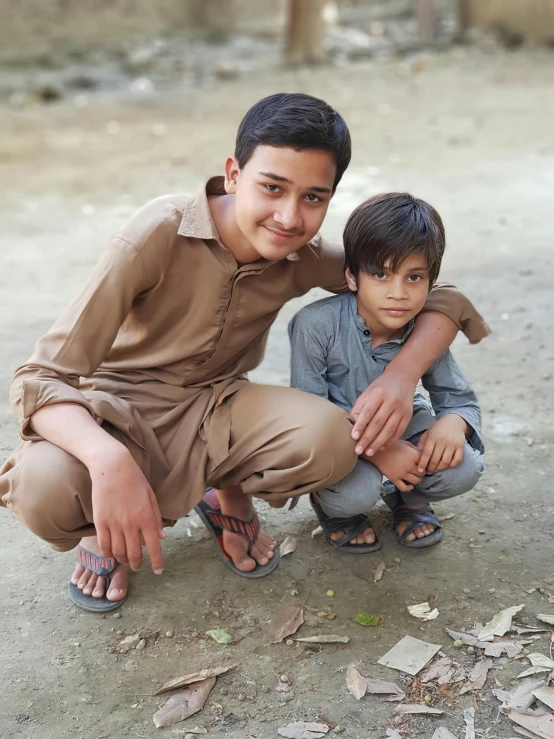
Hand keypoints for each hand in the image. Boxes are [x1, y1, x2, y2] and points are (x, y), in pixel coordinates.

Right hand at [88, 445, 164, 573]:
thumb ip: (157, 519)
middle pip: (134, 554)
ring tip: (125, 560)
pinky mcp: (100, 522)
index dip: (157, 562)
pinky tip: (111, 554)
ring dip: (123, 560)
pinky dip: (108, 554)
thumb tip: (162, 537)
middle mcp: (131, 524)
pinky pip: (104, 545)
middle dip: (137, 564)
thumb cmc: (135, 480)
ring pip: (118, 552)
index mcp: (147, 517)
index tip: (158, 571)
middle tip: (138, 566)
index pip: (154, 547)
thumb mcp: (151, 497)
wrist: (112, 467)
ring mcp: (114, 524)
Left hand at [351, 371, 415, 455]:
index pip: (368, 412)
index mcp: (378, 393)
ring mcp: (401, 409)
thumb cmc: (381, 387)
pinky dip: (389, 441)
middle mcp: (391, 401)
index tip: (353, 437)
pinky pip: (399, 432)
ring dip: (378, 443)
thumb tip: (351, 425)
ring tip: (369, 452)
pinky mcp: (408, 416)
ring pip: (389, 430)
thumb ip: (359, 408)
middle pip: (378, 423)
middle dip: (367, 439)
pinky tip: (381, 447)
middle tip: (358, 451)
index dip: (360, 426)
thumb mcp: (368, 392)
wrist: (403, 378)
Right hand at [369, 440, 423, 492]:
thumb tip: (424, 455)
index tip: (425, 463)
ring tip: (416, 476)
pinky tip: (410, 485)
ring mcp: (401, 473)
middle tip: (420, 470)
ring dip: (418, 479)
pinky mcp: (394, 479)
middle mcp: (409, 465)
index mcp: (413, 455)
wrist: (375, 450)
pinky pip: (404, 488)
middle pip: (422, 473)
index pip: (426, 462)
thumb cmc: (391, 445)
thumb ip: (416, 449)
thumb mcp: (406, 443)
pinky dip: (409, 488)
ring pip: (416, 481)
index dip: (426, 463)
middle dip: (422, 472)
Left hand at [417, 414, 467, 473]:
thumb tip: (417, 457)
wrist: (454, 421)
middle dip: (430, 468)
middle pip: (435, 459)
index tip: (420, 470)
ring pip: (445, 462)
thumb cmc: (438, 429)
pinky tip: (447, 465)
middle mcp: (442, 441)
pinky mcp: (461, 447)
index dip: (422, 464)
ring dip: (440, 468)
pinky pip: (457, 460)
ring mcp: (452, 444)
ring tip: (436, 469)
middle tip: (428, 471)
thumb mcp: (427, 433)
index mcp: (432, 437)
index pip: (426, 454)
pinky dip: (452, 465)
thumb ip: (422, 444)